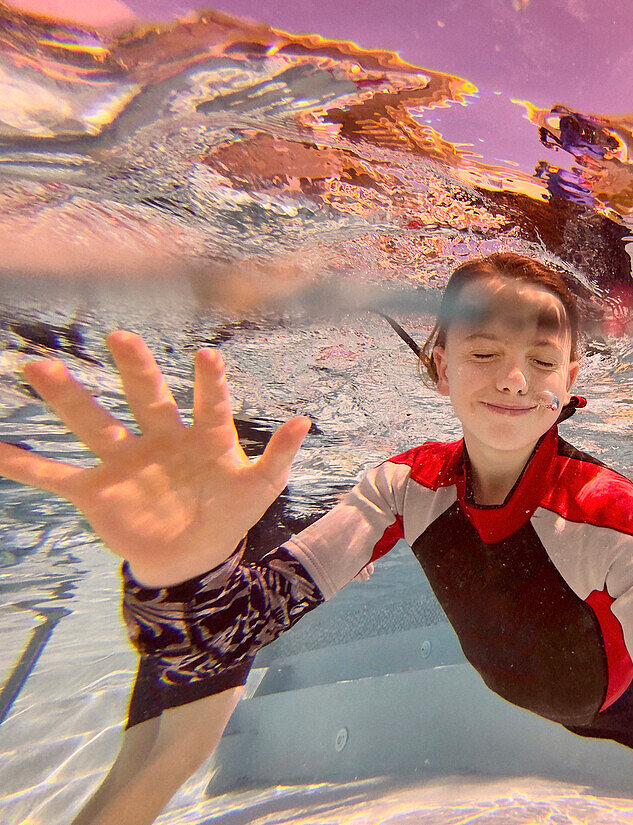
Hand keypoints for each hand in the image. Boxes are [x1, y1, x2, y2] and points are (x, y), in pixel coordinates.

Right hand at [0, 331, 310, 586]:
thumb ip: (279, 456)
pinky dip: (23, 465)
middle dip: (134, 368)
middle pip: (145, 397)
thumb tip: (305, 420)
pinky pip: (54, 476)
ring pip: (92, 422)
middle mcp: (160, 438)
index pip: (209, 403)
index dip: (210, 382)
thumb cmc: (229, 515)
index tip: (207, 356)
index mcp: (203, 436)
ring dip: (66, 397)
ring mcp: (124, 461)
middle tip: (122, 337)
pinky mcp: (96, 491)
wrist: (191, 558)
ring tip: (39, 368)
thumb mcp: (260, 488)